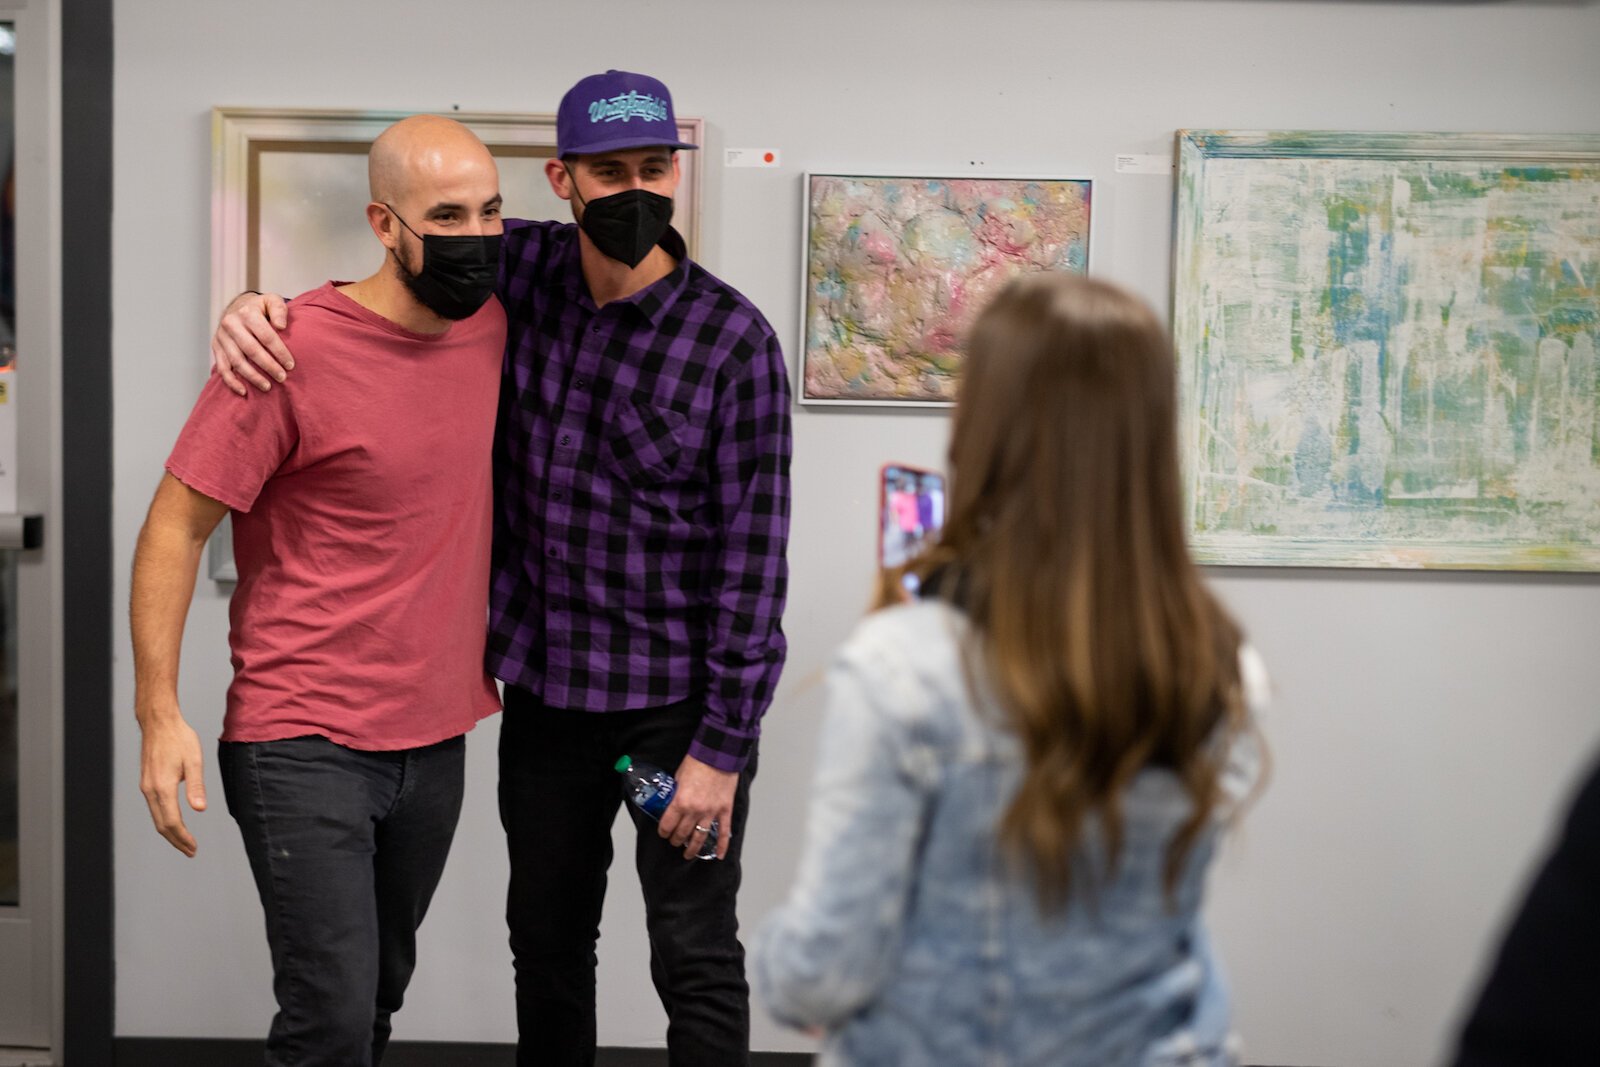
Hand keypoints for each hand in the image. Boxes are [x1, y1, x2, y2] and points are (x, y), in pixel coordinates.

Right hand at [138, 711, 207, 856]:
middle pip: (161, 825)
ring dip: (170, 832)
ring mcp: (146, 787)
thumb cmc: (179, 738)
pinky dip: (164, 820)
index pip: (171, 822)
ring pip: (156, 817)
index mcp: (163, 787)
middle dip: (176, 840)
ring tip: (184, 841)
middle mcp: (150, 790)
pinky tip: (174, 822)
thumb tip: (200, 809)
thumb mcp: (194, 760)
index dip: (183, 838)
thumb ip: (196, 786)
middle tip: (190, 851)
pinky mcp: (146, 782)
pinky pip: (154, 808)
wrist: (158, 722)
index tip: (193, 848)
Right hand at [210, 290, 292, 395]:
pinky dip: (232, 381)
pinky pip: (222, 367)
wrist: (237, 307)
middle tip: (282, 378)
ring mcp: (222, 337)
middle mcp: (231, 324)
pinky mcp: (216, 347)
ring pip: (236, 361)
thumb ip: (279, 310)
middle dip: (268, 366)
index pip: (266, 336)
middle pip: (251, 350)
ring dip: (252, 376)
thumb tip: (281, 326)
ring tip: (267, 387)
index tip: (291, 365)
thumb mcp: (272, 301)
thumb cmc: (261, 308)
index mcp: (247, 313)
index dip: (279, 352)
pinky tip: (244, 391)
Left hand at [662, 754, 736, 860]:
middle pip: (682, 834)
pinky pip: (723, 832)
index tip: (663, 833)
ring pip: (700, 837)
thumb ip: (676, 794)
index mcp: (680, 802)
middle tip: (674, 842)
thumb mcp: (678, 777)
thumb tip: (672, 803)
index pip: (667, 825)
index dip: (663, 832)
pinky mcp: (724, 810)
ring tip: (689, 854)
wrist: (718, 754)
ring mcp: (711, 812)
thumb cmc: (698, 762)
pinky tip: (719, 855)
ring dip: (693, 849)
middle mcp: (695, 811)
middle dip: (676, 840)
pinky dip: (722, 845)